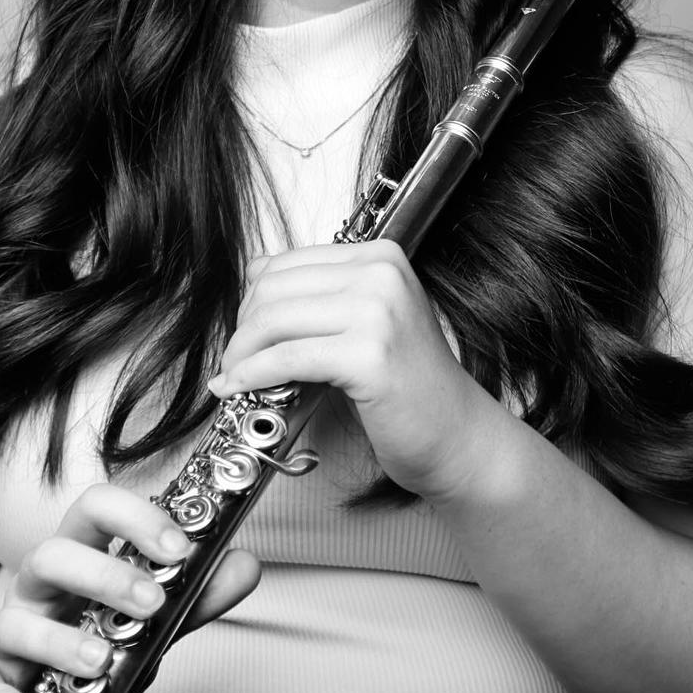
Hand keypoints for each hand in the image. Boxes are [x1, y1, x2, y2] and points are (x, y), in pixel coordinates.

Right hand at [0, 482, 259, 692]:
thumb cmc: (95, 650)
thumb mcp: (151, 625)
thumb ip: (195, 598)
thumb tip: (243, 565)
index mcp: (81, 558)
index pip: (96, 509)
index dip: (136, 518)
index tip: (179, 546)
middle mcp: (40, 589)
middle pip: (52, 554)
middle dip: (103, 575)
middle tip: (152, 603)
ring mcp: (10, 634)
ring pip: (15, 619)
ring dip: (58, 640)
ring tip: (100, 661)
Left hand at [207, 242, 499, 500]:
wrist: (457, 436)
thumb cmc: (409, 387)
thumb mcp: (368, 321)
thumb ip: (321, 296)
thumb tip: (253, 278)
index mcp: (381, 257)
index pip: (286, 262)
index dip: (252, 300)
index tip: (244, 333)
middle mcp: (382, 274)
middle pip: (273, 288)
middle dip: (242, 327)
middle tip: (235, 360)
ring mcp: (378, 312)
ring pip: (273, 320)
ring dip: (241, 353)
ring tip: (235, 376)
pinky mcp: (369, 356)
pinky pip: (286, 358)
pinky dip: (252, 375)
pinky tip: (238, 389)